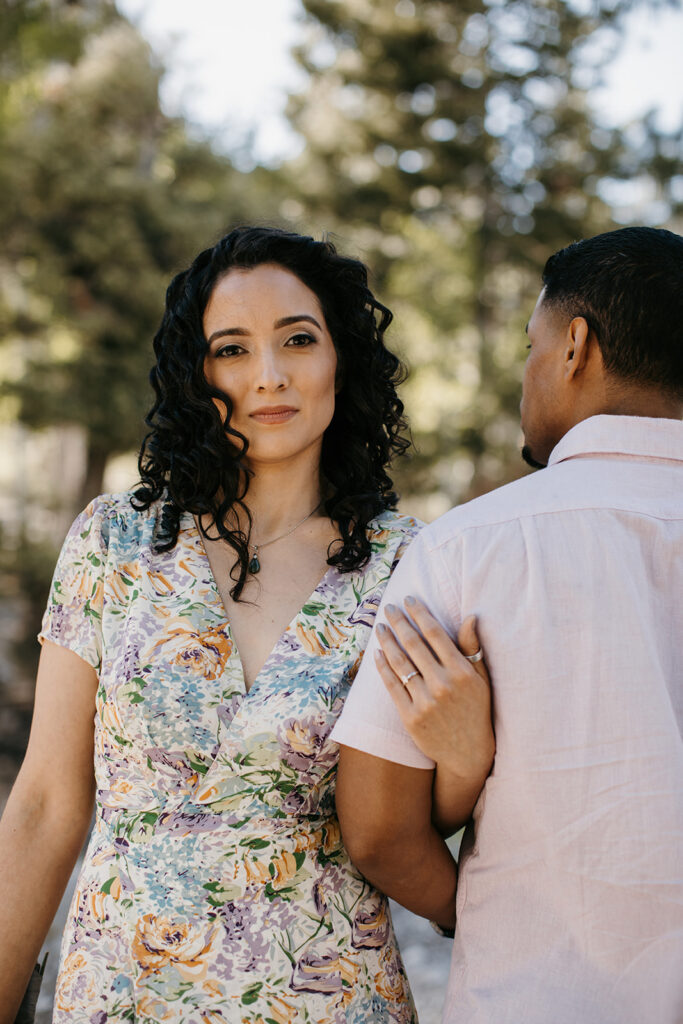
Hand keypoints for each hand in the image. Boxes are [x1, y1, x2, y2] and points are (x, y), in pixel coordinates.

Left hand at [376, 599, 494, 782]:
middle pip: (413, 644)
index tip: (409, 599)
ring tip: (380, 627)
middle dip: (399, 621)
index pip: (435, 634)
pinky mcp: (410, 716)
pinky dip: (383, 667)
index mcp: (461, 672)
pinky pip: (392, 685)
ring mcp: (424, 701)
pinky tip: (377, 653)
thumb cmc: (477, 710)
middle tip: (389, 607)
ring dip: (387, 641)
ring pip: (399, 663)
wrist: (468, 753)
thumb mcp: (481, 679)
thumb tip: (470, 617)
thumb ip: (473, 648)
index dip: (420, 613)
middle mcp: (442, 684)